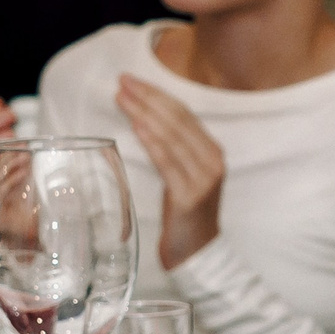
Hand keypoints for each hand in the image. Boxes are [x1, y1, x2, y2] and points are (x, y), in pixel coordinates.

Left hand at [114, 77, 225, 270]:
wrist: (197, 252)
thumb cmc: (183, 213)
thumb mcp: (182, 175)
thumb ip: (171, 150)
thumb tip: (141, 119)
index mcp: (211, 151)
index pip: (183, 114)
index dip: (157, 94)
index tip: (132, 80)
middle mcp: (212, 160)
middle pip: (178, 120)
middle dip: (148, 98)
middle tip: (122, 81)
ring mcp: (203, 178)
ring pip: (172, 136)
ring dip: (145, 113)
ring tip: (122, 98)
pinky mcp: (190, 196)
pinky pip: (168, 162)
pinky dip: (152, 141)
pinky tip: (137, 126)